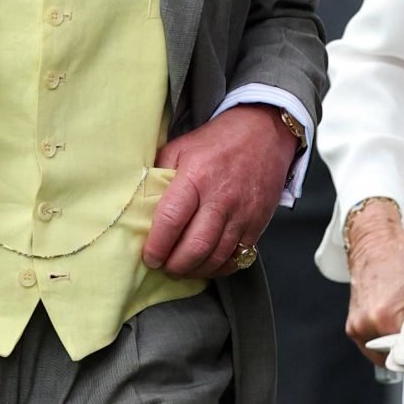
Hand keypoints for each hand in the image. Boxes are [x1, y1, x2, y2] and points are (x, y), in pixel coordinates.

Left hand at [144, 105, 292, 278]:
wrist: (265, 132)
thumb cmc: (218, 141)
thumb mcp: (181, 148)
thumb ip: (160, 175)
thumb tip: (139, 202)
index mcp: (196, 177)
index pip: (171, 220)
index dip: (157, 245)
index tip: (149, 257)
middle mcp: (220, 198)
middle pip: (195, 246)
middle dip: (175, 265)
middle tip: (164, 267)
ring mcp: (242, 213)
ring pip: (217, 256)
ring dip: (196, 270)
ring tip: (182, 270)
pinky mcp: (258, 223)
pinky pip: (238, 256)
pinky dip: (220, 268)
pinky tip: (207, 266)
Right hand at [343, 201, 403, 355]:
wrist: (373, 241)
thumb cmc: (397, 255)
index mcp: (383, 317)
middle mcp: (365, 325)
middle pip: (395, 357)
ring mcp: (356, 326)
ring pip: (381, 354)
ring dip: (397, 349)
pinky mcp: (353, 324)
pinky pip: (371, 345)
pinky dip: (386, 341)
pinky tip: (398, 331)